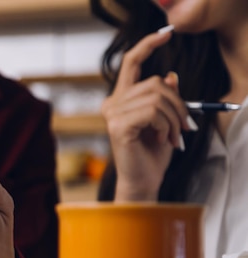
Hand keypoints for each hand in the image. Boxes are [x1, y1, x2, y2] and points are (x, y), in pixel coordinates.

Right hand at [101, 26, 196, 200]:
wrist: (143, 181)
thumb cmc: (152, 154)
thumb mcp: (165, 120)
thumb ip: (165, 97)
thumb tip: (170, 76)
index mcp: (120, 100)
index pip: (131, 64)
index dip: (147, 46)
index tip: (165, 35)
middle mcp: (112, 104)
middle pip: (155, 83)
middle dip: (178, 103)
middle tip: (185, 126)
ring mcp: (112, 114)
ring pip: (157, 97)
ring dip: (174, 118)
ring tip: (174, 136)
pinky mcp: (118, 126)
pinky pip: (153, 112)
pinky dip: (166, 125)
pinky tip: (163, 139)